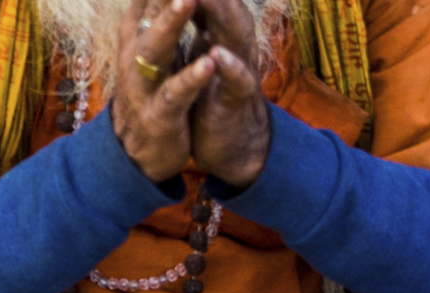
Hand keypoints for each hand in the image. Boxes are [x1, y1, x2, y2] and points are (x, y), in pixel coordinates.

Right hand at [111, 0, 219, 181]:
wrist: (136, 156)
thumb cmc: (148, 97)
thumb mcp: (146, 53)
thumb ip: (150, 16)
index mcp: (135, 39)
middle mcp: (133, 57)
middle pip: (148, 13)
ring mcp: (144, 86)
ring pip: (156, 49)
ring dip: (173, 23)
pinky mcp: (159, 115)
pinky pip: (175, 93)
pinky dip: (192, 77)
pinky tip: (210, 62)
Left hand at [186, 0, 268, 186]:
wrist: (229, 141)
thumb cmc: (209, 92)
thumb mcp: (194, 50)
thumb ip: (190, 19)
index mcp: (217, 29)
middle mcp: (232, 42)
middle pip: (224, 2)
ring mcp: (239, 68)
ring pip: (235, 33)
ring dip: (219, 12)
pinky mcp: (238, 100)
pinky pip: (239, 81)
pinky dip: (229, 68)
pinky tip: (215, 56)